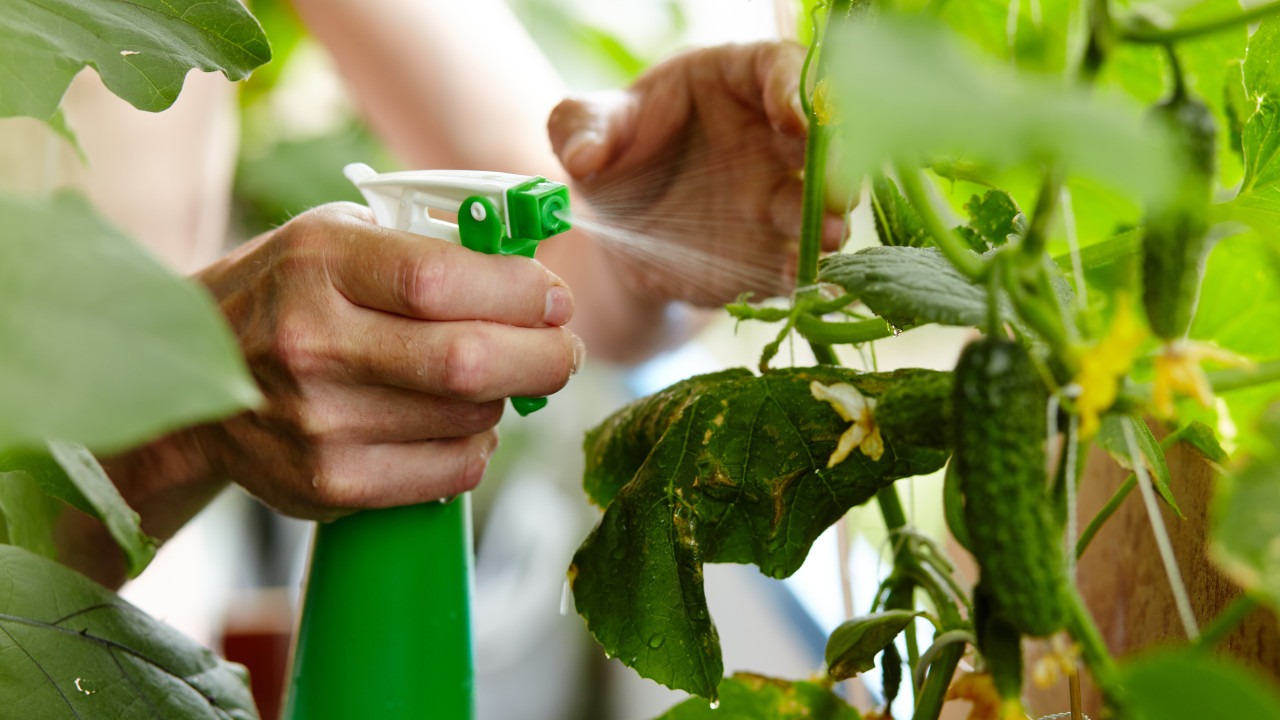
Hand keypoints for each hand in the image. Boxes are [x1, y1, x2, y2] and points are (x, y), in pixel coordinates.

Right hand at [185, 203, 582, 519]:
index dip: (520, 292)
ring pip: (470, 418)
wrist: (198, 382)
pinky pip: (450, 471)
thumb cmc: (294, 295)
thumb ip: (435, 246)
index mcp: (320, 262)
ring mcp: (317, 422)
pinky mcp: (328, 483)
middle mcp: (312, 342)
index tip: (555, 300)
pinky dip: (477, 446)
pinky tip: (458, 423)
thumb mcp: (343, 238)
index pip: (441, 279)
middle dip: (544, 357)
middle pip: (467, 361)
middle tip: (563, 352)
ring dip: (505, 399)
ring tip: (490, 380)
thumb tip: (537, 278)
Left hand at [547, 41, 844, 306]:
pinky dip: (801, 271)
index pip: (778, 67)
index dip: (794, 88)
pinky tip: (801, 280)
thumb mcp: (585, 129)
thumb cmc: (614, 153)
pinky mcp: (771, 248)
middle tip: (837, 182)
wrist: (620, 228)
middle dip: (834, 158)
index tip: (792, 117)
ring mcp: (778, 194)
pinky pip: (794, 258)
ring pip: (820, 201)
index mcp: (734, 81)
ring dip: (829, 218)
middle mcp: (772, 135)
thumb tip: (583, 156)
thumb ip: (580, 127)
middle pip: (821, 136)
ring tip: (831, 236)